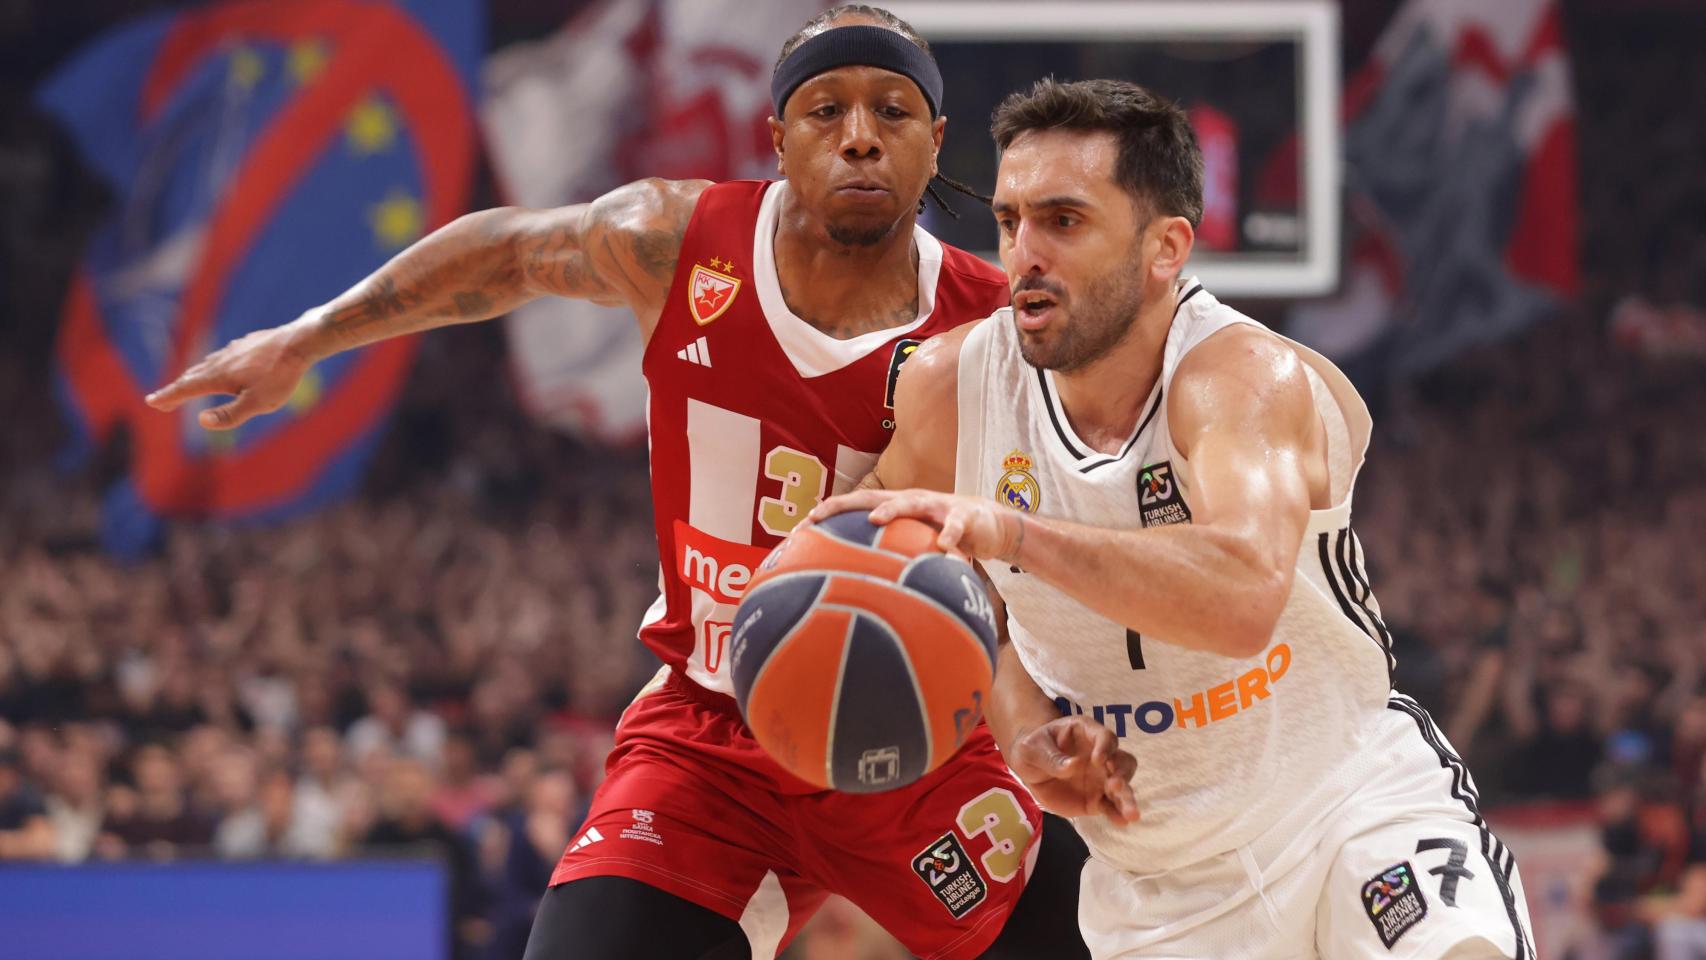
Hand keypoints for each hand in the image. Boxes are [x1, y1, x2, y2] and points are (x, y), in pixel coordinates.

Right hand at [145, 318, 320, 428]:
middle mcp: (221, 361)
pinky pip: (221, 357)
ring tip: (185, 384)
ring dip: (192, 377)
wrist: (300, 341)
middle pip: (192, 376)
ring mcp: (233, 350)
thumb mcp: (258, 403)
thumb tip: (201, 421)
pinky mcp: (246, 344)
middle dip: (176, 390)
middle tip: (161, 399)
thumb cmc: (281, 375)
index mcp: (219, 376)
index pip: (186, 389)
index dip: (168, 397)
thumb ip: (230, 415)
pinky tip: (218, 366)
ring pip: (206, 365)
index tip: (151, 402)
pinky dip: (211, 366)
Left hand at [809, 488, 1022, 562]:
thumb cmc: (945, 538)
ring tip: (874, 519)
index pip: (856, 506)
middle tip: (818, 516)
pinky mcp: (965, 517)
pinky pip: (957, 526)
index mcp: (896, 508)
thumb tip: (857, 589)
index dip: (828, 514)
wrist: (993, 525)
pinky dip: (950, 535)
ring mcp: (938, 506)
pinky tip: (944, 547)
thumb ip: (892, 558)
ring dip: (893, 509)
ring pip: (912, 503)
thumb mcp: (916, 546)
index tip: (799, 528)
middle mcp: (912, 501)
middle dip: (844, 505)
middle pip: (873, 497)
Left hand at [1007, 716, 1139, 824]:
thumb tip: (1072, 766)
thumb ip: (1051, 757)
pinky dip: (1117, 814)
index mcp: (1086, 733)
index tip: (1099, 760)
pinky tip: (1121, 822)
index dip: (1105, 747)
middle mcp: (1100, 755)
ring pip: (1122, 787)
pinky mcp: (1097, 800)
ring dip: (1127, 798)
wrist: (1030, 769)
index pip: (1105, 737)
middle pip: (1122, 761)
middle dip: (1122, 773)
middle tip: (1114, 785)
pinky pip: (1111, 807)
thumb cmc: (1033, 749)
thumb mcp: (1032, 749)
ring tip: (1130, 813)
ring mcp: (1101, 778)